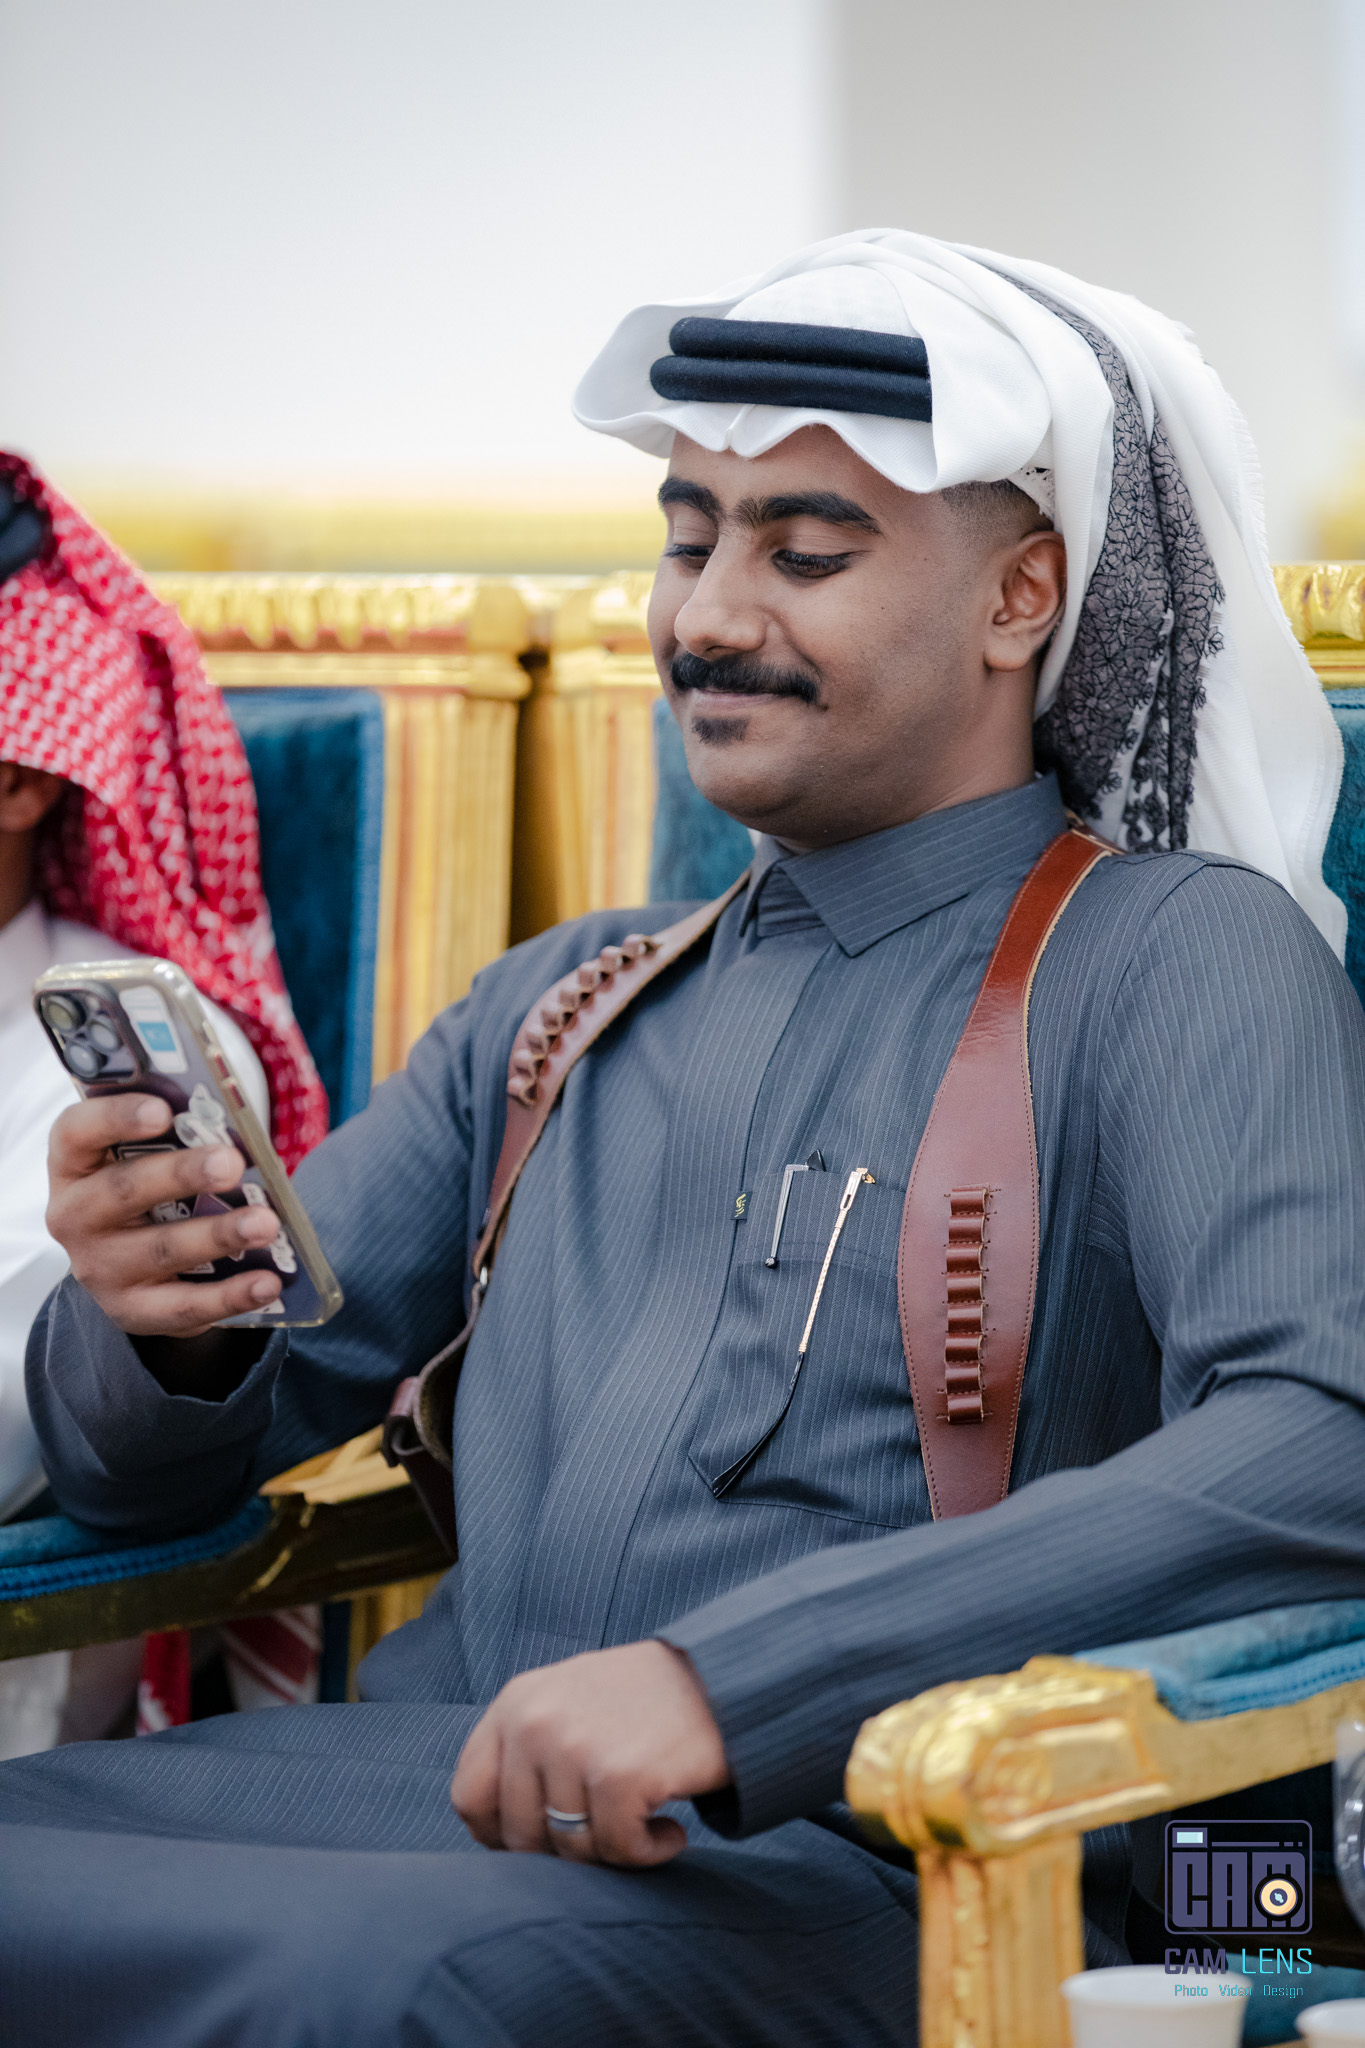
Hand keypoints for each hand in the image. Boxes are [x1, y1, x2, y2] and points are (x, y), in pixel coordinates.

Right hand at [46, 1093, 283, 1335]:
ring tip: (266, 1223)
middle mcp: (75, 1216)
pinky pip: (184, 1305)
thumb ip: (176, 1139)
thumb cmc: (148, 1194)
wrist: (130, 1272)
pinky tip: (268, 1281)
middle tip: (231, 1163)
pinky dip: (231, 1295)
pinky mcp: (131, 1310)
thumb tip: (233, 1133)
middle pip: (123, 1190)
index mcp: (74, 1165)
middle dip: (182, 1174)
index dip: (115, 1117)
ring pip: (160, 1250)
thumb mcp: (145, 1162)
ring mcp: (99, 1268)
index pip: (76, 1132)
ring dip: (218, 1235)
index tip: (163, 1110)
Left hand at [451, 1640, 729, 1867]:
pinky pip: (618, 1852)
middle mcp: (535, 1721)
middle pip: (518, 1835)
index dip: (498, 1836)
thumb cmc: (647, 1703)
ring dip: (614, 1851)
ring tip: (646, 1820)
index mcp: (516, 1702)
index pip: (469, 1794)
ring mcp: (574, 1747)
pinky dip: (649, 1854)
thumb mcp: (569, 1702)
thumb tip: (490, 1835)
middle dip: (566, 1850)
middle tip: (611, 1831)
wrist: (725, 1680)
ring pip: (570, 1850)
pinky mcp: (619, 1775)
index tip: (543, 1843)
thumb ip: (525, 1750)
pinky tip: (671, 1832)